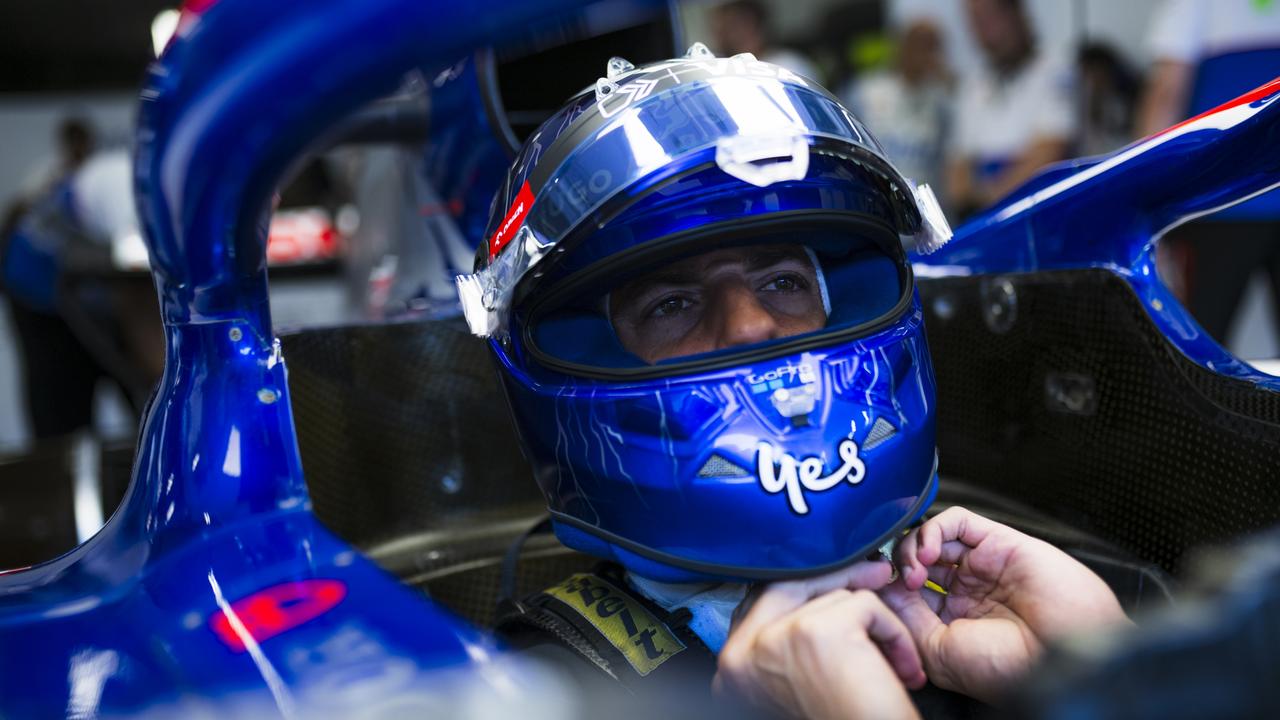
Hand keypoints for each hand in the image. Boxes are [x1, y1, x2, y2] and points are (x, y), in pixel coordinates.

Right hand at [715, 561, 924, 719]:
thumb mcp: (796, 679)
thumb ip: (786, 635)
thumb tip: (810, 584)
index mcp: (733, 668)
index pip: (760, 602)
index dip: (805, 591)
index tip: (839, 584)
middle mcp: (743, 653)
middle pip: (788, 586)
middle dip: (837, 579)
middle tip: (875, 576)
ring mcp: (776, 637)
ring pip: (834, 596)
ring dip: (875, 625)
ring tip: (895, 663)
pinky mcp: (814, 631)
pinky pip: (865, 604)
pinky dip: (894, 632)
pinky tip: (903, 667)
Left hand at [881, 507, 1128, 703]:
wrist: (1062, 656)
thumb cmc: (1009, 668)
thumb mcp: (939, 652)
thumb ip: (908, 616)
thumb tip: (880, 587)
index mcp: (952, 621)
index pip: (905, 590)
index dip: (885, 586)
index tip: (871, 591)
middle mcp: (966, 591)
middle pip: (915, 560)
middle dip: (895, 565)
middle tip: (889, 579)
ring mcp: (982, 565)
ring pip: (931, 537)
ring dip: (910, 548)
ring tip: (913, 572)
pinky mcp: (999, 541)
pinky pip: (956, 521)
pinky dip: (933, 530)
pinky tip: (928, 553)